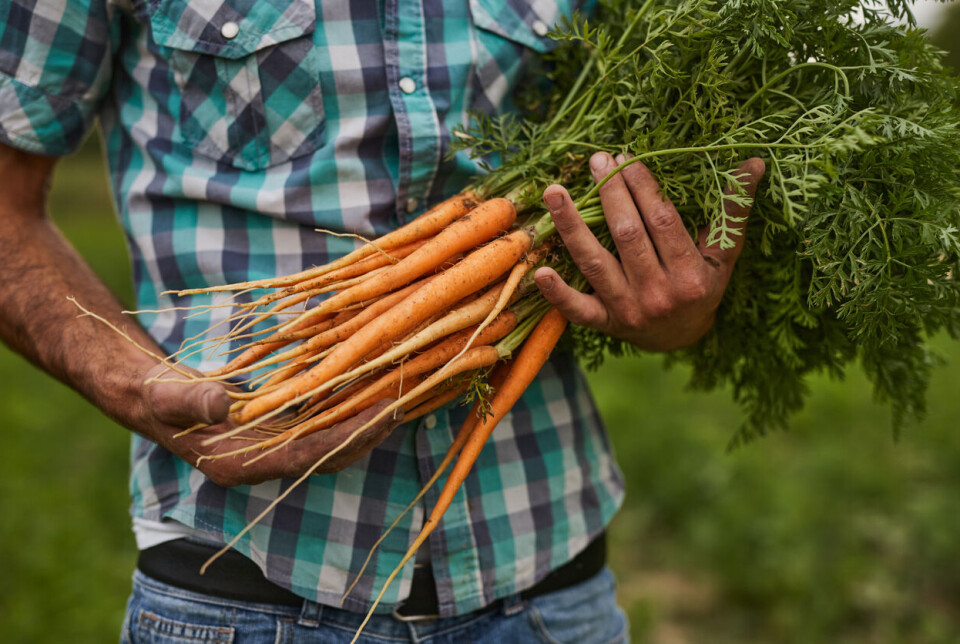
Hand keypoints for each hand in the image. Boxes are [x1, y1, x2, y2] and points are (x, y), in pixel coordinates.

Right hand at [140, 364, 403, 486]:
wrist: (149, 397)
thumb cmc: (157, 397)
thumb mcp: (168, 397)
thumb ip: (193, 402)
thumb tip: (221, 406)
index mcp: (238, 464)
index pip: (305, 456)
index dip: (345, 438)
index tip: (379, 416)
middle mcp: (261, 461)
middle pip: (327, 454)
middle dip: (366, 433)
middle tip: (404, 404)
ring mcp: (271, 448)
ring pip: (329, 441)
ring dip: (363, 422)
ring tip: (399, 397)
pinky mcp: (277, 430)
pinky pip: (320, 423)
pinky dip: (345, 408)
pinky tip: (368, 387)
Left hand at [534, 152, 764, 351]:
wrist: (681, 339)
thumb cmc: (702, 287)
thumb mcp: (724, 255)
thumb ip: (734, 211)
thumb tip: (753, 163)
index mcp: (690, 276)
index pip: (662, 222)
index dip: (643, 187)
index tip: (627, 157)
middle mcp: (658, 294)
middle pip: (627, 236)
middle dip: (610, 193)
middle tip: (597, 160)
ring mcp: (627, 310)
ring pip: (595, 263)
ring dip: (571, 226)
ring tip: (554, 191)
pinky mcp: (604, 323)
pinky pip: (577, 310)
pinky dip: (557, 293)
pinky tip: (540, 270)